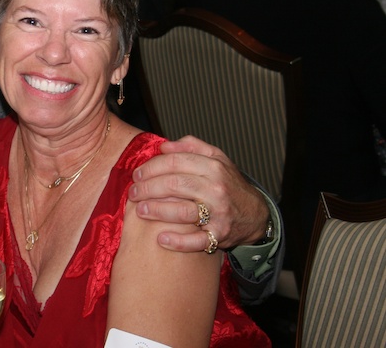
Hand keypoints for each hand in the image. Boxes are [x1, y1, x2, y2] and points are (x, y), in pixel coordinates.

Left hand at [128, 136, 269, 251]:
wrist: (255, 214)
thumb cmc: (229, 183)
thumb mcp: (216, 158)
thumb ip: (191, 146)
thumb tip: (164, 146)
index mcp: (213, 167)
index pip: (175, 162)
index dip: (151, 167)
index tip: (137, 174)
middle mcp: (216, 189)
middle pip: (174, 184)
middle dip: (148, 188)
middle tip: (133, 193)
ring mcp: (219, 213)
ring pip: (182, 211)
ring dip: (156, 211)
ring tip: (140, 210)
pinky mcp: (219, 235)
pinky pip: (197, 241)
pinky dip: (178, 242)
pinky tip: (161, 239)